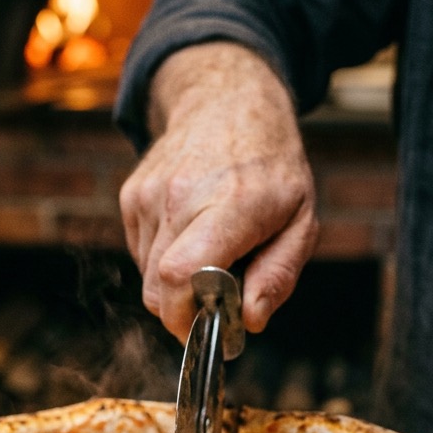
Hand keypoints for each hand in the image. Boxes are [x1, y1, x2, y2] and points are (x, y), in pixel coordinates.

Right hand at [119, 42, 318, 341]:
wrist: (227, 101)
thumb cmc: (271, 166)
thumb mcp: (300, 220)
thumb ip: (278, 276)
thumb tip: (250, 321)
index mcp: (229, 205)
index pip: (182, 275)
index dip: (185, 317)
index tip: (207, 331)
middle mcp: (180, 197)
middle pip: (158, 289)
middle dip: (182, 314)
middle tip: (213, 308)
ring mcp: (148, 195)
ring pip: (147, 277)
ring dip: (175, 286)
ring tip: (209, 256)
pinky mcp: (131, 196)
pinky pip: (140, 254)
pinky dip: (162, 261)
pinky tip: (190, 236)